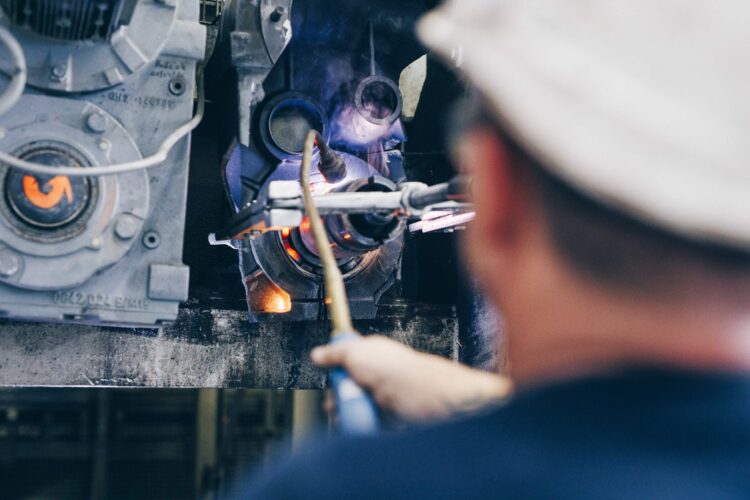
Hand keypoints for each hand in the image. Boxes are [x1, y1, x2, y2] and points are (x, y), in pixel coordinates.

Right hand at [311, 335, 511, 422]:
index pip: (348, 360)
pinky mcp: (387, 419)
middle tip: (332, 403)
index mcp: (373, 355)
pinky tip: (354, 426)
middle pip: (348, 388)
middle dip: (336, 397)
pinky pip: (366, 425)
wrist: (425, 398)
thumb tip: (317, 354)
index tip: (326, 374)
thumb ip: (335, 353)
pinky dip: (358, 427)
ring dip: (346, 414)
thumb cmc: (395, 371)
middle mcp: (377, 376)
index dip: (335, 369)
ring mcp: (382, 399)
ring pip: (355, 408)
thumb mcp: (356, 352)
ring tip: (342, 416)